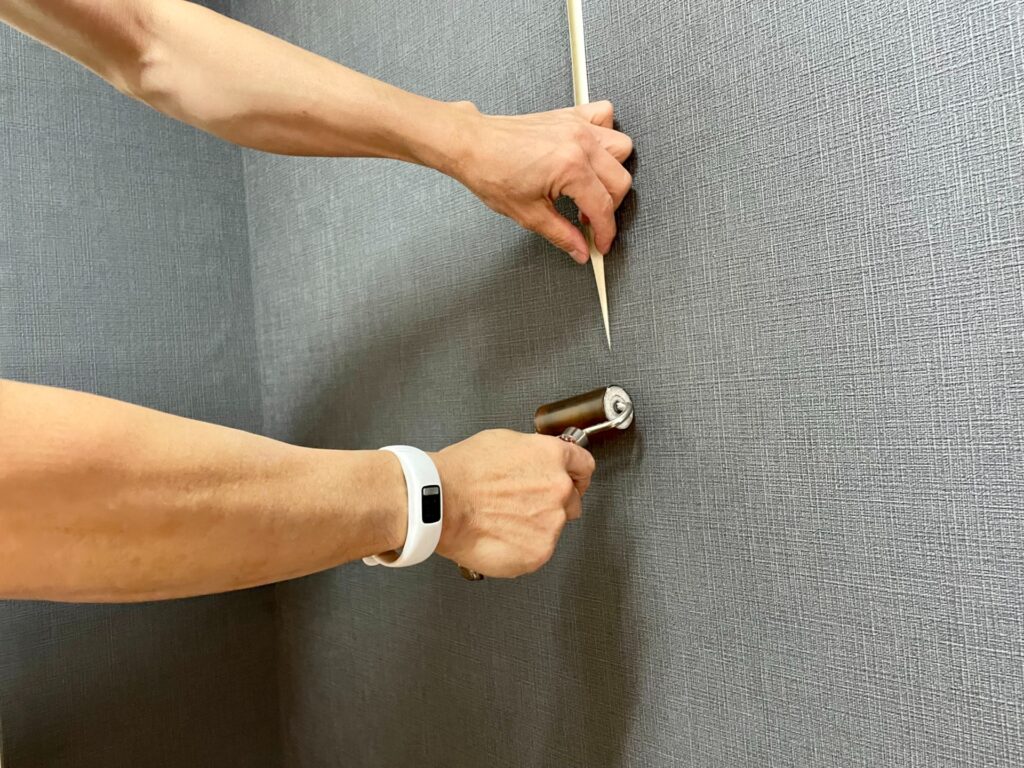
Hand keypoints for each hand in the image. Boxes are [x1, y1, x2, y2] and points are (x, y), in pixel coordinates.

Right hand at [430, 429, 595, 577]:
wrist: (439, 501)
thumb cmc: (461, 472)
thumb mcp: (503, 441)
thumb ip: (532, 454)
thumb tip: (534, 463)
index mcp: (552, 457)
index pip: (584, 466)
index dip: (576, 475)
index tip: (573, 481)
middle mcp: (559, 489)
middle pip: (571, 500)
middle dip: (552, 503)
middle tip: (522, 507)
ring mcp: (551, 522)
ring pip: (552, 528)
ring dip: (535, 527)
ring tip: (501, 522)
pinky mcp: (539, 551)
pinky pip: (537, 551)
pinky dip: (522, 548)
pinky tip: (499, 537)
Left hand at [447, 101, 632, 263]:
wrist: (471, 145)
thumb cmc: (491, 172)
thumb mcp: (528, 214)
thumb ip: (562, 235)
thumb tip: (580, 250)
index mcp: (571, 167)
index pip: (604, 207)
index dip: (605, 232)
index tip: (601, 244)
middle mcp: (580, 142)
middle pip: (620, 180)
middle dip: (609, 207)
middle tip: (588, 219)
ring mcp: (577, 125)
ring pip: (621, 148)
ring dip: (612, 172)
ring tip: (590, 188)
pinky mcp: (569, 116)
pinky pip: (605, 116)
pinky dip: (605, 133)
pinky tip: (590, 153)